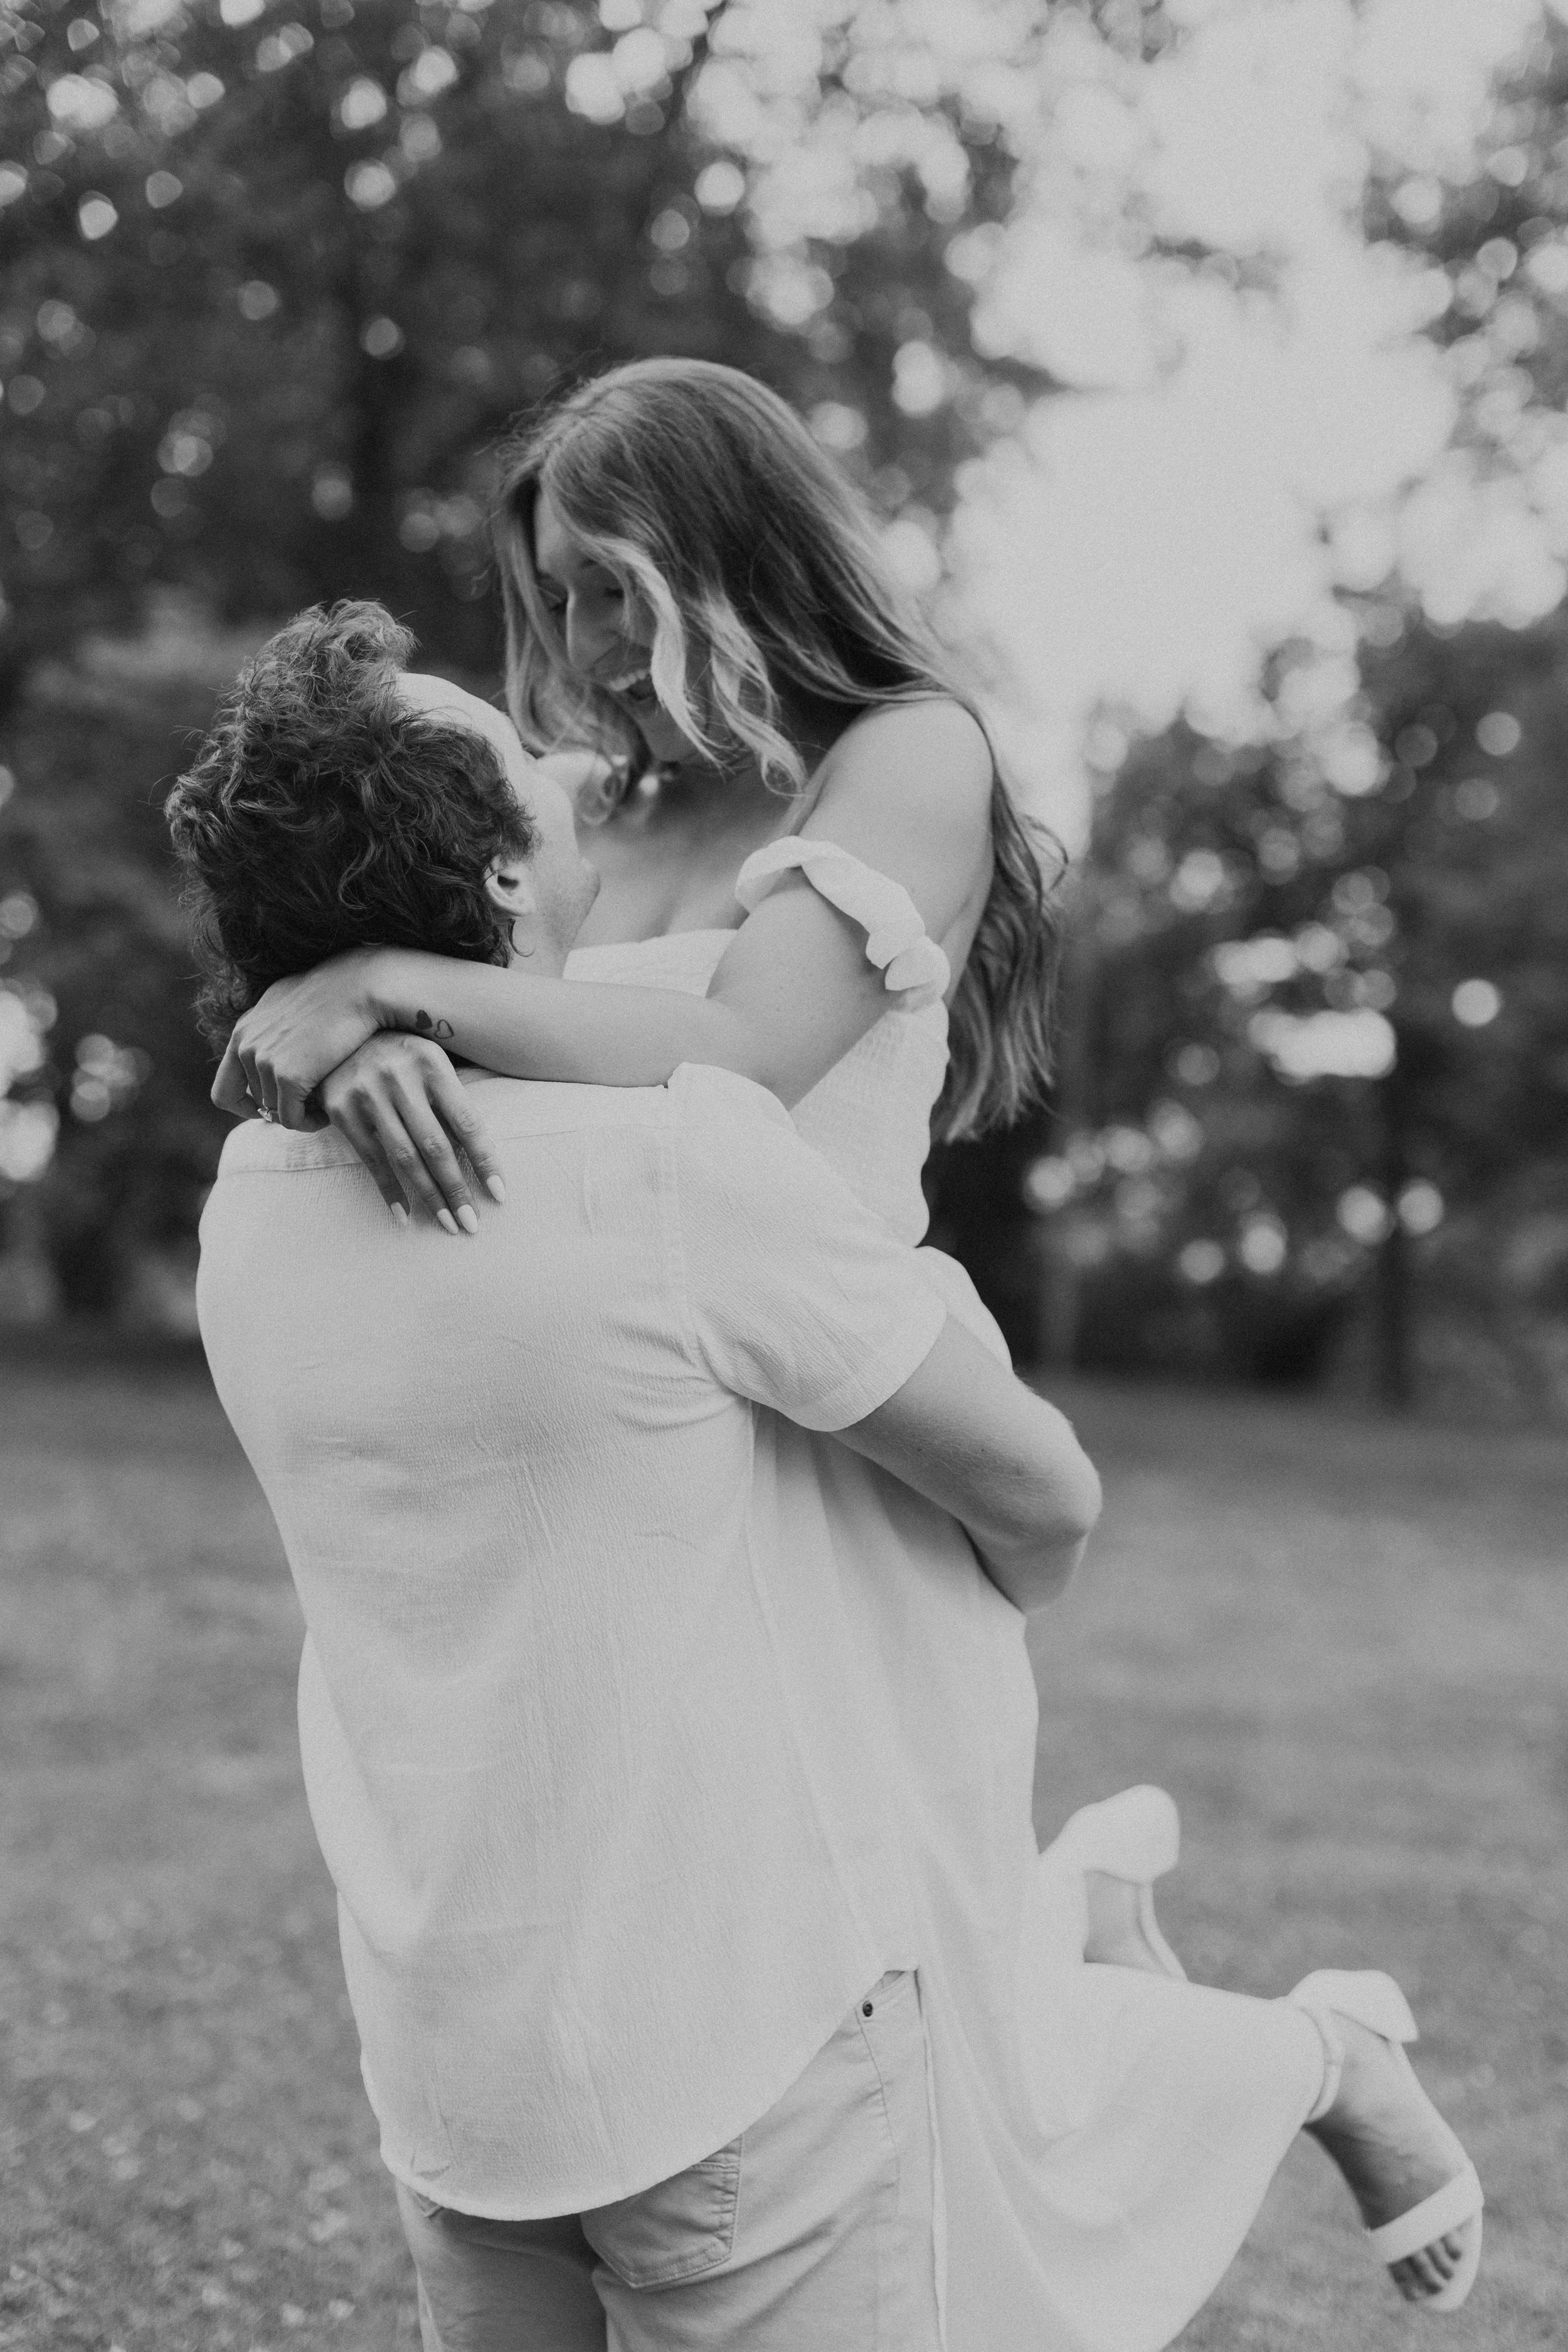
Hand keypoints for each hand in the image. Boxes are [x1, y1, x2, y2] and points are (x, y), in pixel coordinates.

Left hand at [212, 948, 391, 1126]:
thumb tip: (270, 1048)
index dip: (245, 1107)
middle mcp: (247, 1046)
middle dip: (285, 1107)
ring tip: (326, 1102)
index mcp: (243, 1032)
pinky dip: (310, 1123)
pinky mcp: (289, 1076)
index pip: (224, 1090)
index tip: (271, 1108)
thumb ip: (270, 1027)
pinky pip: (292, 1120)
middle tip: (313, 1103)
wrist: (359, 986)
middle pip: (258, 1103)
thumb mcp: (288, 1003)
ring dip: (300, 1114)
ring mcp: (265, 1062)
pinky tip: (329, 1113)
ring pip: (276, 1113)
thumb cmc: (334, 993)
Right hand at [320, 1032, 506, 1232]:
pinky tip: (404, 1214)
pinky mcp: (343, 1110)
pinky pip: (371, 1159)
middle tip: (471, 1224)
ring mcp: (369, 1094)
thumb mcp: (430, 1062)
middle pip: (436, 1146)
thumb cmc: (401, 1055)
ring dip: (429, 1196)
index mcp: (433, 1064)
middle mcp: (400, 1078)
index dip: (485, 1161)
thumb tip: (482, 1155)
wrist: (340, 1034)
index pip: (467, 1122)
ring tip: (447, 1224)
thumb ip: (452, 1099)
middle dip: (456, 1189)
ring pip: (405, 1157)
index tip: (499, 1194)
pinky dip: (389, 1190)